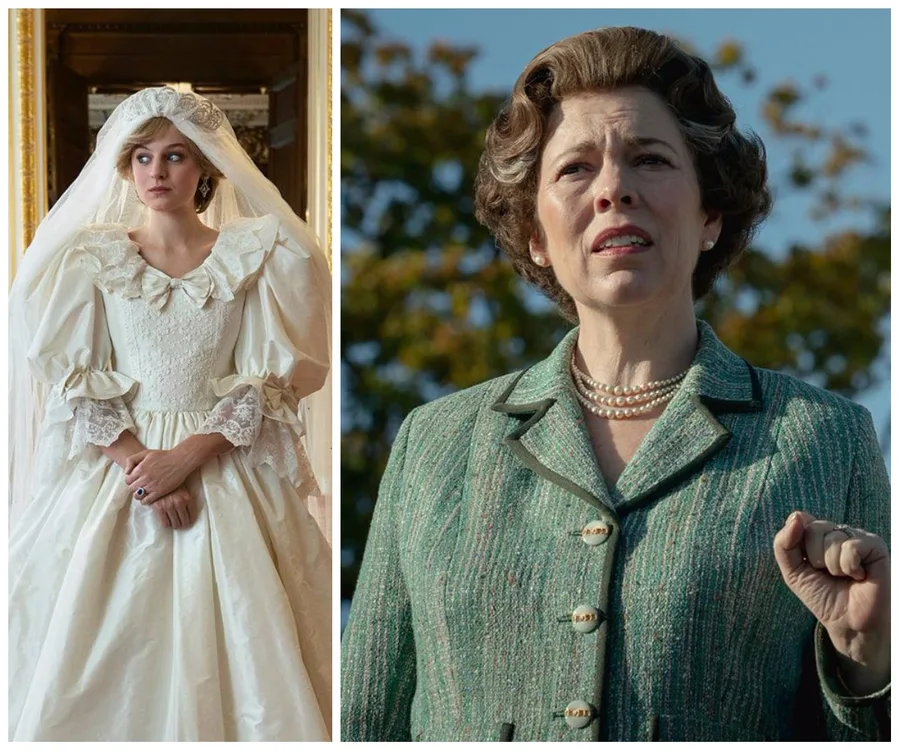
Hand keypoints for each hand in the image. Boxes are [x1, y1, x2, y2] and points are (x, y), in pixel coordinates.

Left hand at [125, 448, 193, 504]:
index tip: (135, 480)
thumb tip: (126, 472)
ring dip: (138, 494)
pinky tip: (147, 498)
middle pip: (131, 488)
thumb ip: (132, 460)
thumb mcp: (146, 453)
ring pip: (138, 495)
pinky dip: (144, 501)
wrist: (180, 460)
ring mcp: (152, 486)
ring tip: (142, 492)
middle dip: (134, 487)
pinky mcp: (160, 492)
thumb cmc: (164, 455)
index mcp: (140, 469)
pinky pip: (147, 500)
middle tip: (139, 485)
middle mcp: (145, 478)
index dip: (130, 480)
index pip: (127, 480)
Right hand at [146, 484, 194, 529]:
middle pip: (184, 521)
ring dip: (176, 525)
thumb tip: (189, 513)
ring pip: (175, 524)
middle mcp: (179, 503)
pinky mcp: (159, 508)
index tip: (188, 521)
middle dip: (183, 524)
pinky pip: (165, 523)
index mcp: (187, 498)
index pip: (192, 515)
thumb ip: (186, 500)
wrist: (157, 478)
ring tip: (175, 524)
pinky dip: (167, 524)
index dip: (190, 520)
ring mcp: (169, 506)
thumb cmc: (172, 484)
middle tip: (181, 524)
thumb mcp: (183, 490)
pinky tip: (168, 522)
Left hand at [774, 511, 889, 690]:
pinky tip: (858, 575)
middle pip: (813, 529)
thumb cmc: (823, 596)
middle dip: (815, 558)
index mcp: (816, 534)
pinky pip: (851, 547)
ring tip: (844, 577)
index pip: (799, 520)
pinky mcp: (874, 545)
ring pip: (832, 539)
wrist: (848, 623)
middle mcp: (836, 531)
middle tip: (828, 574)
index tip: (807, 563)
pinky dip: (849, 567)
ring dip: (833, 566)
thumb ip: (784, 544)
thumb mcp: (793, 571)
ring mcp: (856, 536)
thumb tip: (796, 516)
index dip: (797, 543)